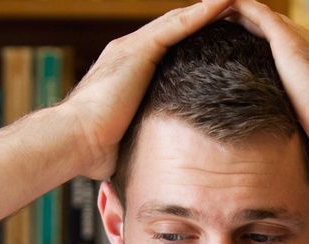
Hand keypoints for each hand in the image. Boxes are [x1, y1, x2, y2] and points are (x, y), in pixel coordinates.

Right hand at [61, 0, 235, 179]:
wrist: (74, 140)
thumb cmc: (94, 148)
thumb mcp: (128, 138)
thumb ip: (142, 136)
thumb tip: (155, 163)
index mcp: (127, 71)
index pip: (166, 47)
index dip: (191, 39)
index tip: (218, 37)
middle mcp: (129, 52)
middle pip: (174, 27)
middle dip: (202, 18)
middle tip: (234, 9)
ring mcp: (133, 49)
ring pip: (179, 20)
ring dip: (209, 8)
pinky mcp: (139, 50)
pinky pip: (178, 25)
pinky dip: (202, 13)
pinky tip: (223, 2)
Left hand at [226, 0, 308, 174]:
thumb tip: (308, 164)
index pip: (289, 53)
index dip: (267, 51)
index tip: (247, 57)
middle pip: (274, 30)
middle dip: (249, 27)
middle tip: (221, 29)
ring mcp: (301, 40)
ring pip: (262, 16)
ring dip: (237, 13)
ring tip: (210, 13)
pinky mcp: (288, 40)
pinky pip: (254, 11)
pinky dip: (235, 6)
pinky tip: (212, 7)